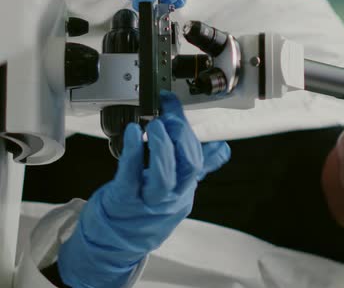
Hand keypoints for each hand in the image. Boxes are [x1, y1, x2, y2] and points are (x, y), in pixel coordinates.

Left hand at [57, 91, 229, 287]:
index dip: (187, 129)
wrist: (114, 247)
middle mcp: (172, 197)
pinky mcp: (123, 201)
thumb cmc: (144, 215)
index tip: (172, 103)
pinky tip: (132, 134)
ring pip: (165, 175)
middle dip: (182, 136)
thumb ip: (198, 167)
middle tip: (169, 116)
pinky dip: (133, 152)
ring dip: (164, 146)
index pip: (197, 158)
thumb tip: (222, 149)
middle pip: (188, 166)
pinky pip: (130, 176)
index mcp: (185, 190)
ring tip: (157, 124)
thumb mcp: (175, 191)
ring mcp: (148, 201)